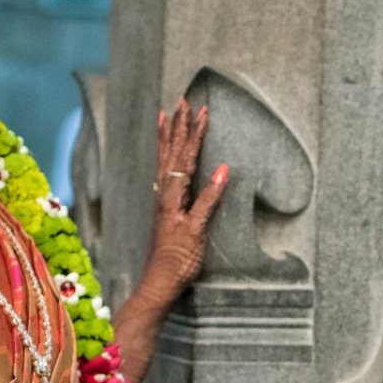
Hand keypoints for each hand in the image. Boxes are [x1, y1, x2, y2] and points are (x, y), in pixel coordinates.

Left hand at [147, 98, 229, 294]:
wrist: (161, 281)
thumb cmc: (180, 259)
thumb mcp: (197, 229)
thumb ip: (209, 199)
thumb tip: (222, 169)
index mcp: (173, 195)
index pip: (186, 157)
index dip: (195, 133)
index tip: (203, 111)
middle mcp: (164, 193)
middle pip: (172, 152)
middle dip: (179, 126)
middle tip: (183, 101)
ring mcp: (162, 199)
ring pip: (164, 159)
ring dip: (168, 136)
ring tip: (167, 116)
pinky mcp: (164, 208)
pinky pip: (163, 172)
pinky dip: (164, 155)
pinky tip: (166, 154)